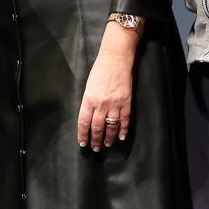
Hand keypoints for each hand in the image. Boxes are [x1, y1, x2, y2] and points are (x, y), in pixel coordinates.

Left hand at [77, 24, 138, 150]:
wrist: (115, 59)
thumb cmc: (99, 71)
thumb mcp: (88, 86)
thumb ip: (88, 102)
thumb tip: (88, 117)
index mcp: (89, 99)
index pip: (83, 122)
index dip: (83, 134)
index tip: (83, 143)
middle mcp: (101, 104)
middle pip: (97, 127)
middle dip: (95, 140)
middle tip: (95, 148)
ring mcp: (114, 104)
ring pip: (111, 127)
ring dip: (108, 138)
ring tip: (106, 145)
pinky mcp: (126, 102)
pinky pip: (124, 120)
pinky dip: (123, 130)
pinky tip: (121, 137)